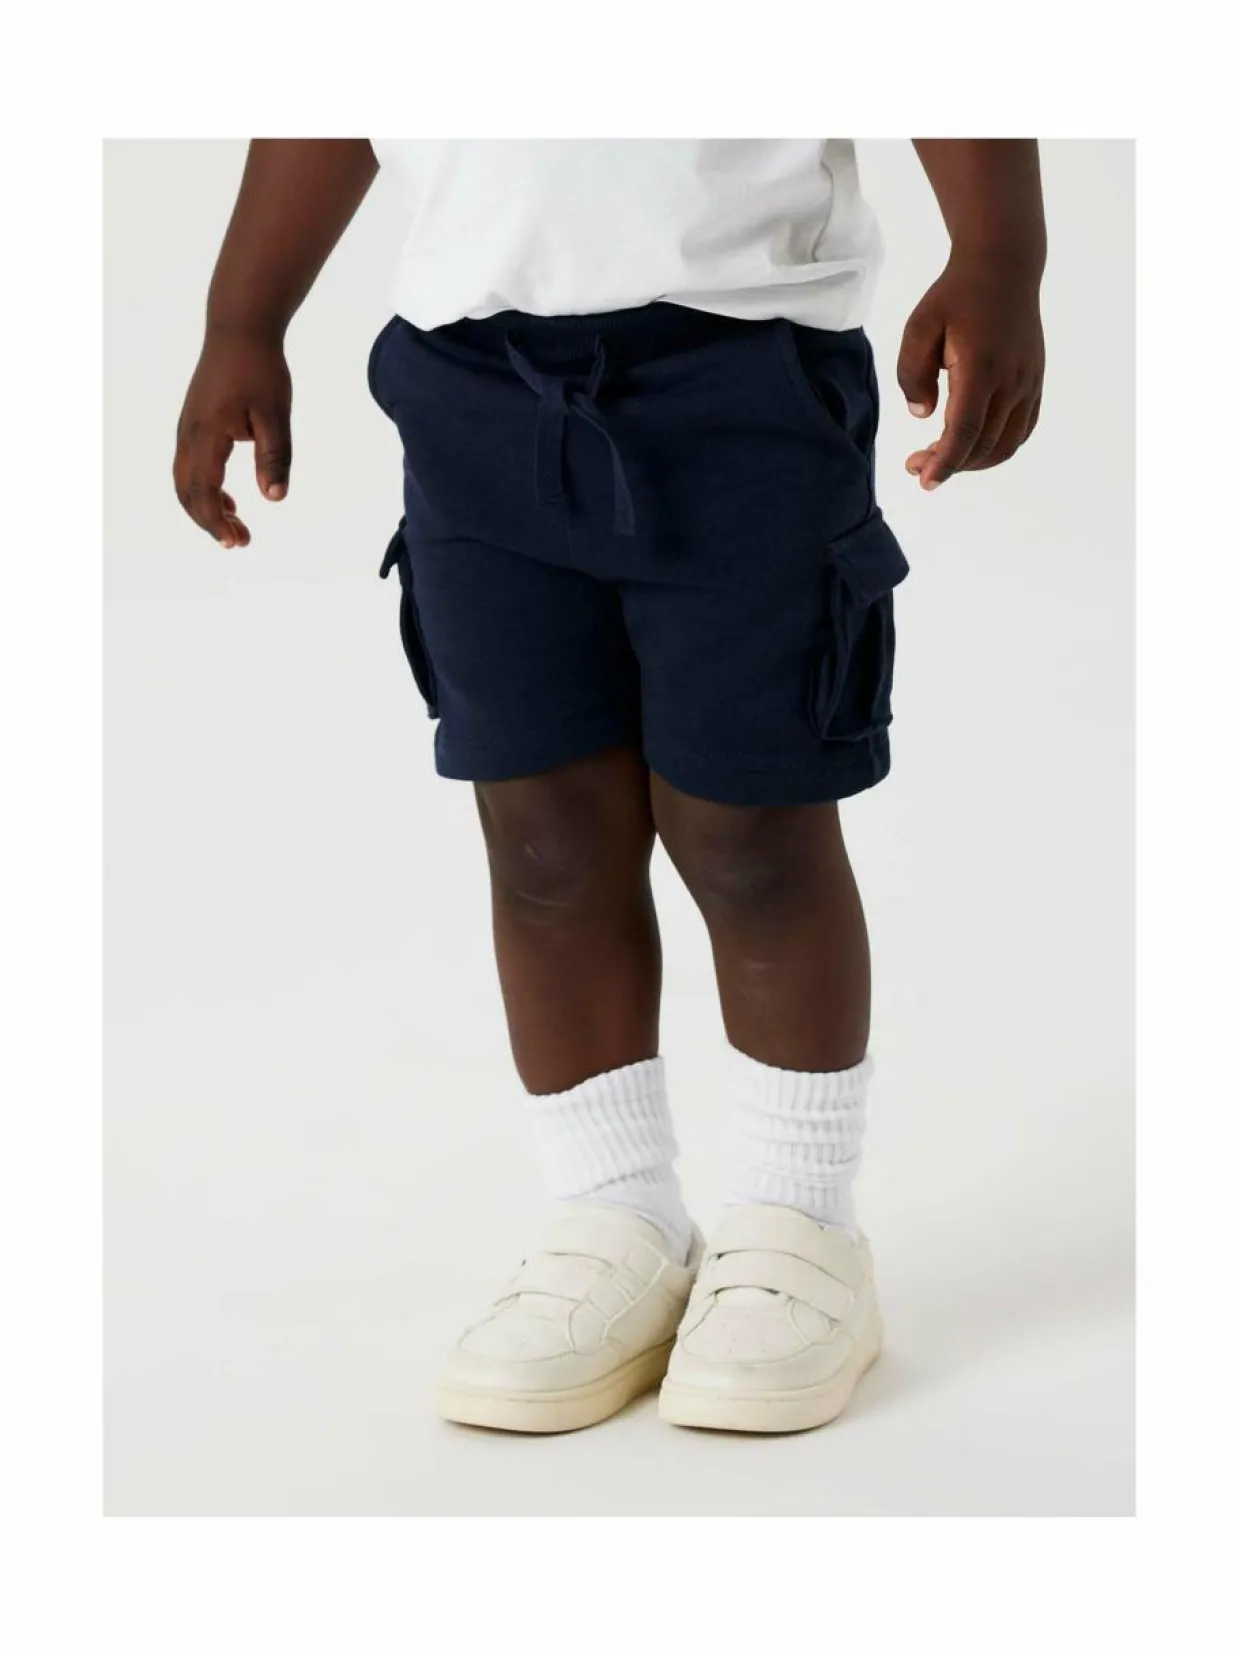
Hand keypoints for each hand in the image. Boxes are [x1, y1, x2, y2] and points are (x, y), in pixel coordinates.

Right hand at [173, 328, 292, 545]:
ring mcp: (188, 428)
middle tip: (239, 542)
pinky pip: (191, 466)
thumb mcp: (275, 415)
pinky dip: (205, 489)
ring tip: (237, 526)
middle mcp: (188, 434)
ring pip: (186, 480)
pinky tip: (229, 500)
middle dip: (209, 521)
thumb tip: (275, 499)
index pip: (202, 491)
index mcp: (205, 435)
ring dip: (207, 507)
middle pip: (186, 492)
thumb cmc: (260, 369)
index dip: (215, 522)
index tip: (235, 542)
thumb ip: (274, 457)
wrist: (239, 328)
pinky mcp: (194, 423)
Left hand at [898, 252, 1043, 488]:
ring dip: (972, 462)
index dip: (944, 463)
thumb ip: (912, 373)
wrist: (1004, 267)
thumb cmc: (955, 297)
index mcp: (980, 368)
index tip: (924, 479)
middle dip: (949, 465)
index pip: (963, 432)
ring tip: (940, 457)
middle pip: (982, 445)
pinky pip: (1020, 432)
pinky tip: (971, 446)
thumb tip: (922, 415)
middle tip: (915, 465)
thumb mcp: (919, 327)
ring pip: (1004, 445)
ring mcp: (1028, 384)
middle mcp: (1011, 381)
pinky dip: (996, 449)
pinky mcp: (1035, 384)